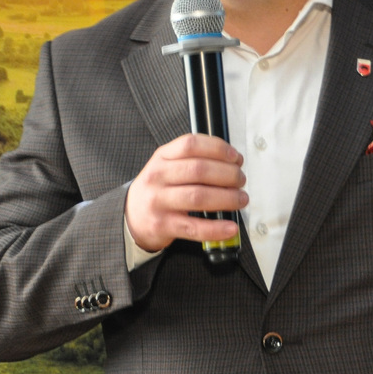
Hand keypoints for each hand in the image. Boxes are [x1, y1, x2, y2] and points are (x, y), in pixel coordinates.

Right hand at [124, 134, 246, 252]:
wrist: (131, 216)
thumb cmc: (158, 189)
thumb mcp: (167, 166)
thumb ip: (194, 160)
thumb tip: (232, 163)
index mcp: (162, 157)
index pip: (191, 144)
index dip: (218, 149)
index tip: (236, 158)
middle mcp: (158, 176)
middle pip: (199, 170)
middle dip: (228, 174)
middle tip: (241, 180)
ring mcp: (159, 201)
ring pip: (198, 197)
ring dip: (227, 198)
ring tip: (241, 200)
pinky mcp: (163, 225)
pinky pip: (193, 227)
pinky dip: (216, 229)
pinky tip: (230, 227)